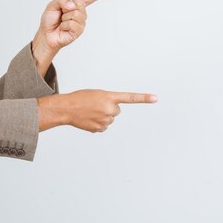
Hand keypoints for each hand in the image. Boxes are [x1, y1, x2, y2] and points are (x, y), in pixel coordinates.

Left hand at [36, 0, 118, 52]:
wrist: (45, 34)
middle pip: (79, 4)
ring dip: (65, 18)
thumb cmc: (49, 20)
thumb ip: (62, 0)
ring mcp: (81, 23)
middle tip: (61, 15)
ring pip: (76, 14)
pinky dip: (65, 25)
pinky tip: (63, 29)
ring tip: (62, 22)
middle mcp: (81, 14)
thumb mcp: (52, 5)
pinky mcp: (78, 32)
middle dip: (66, 8)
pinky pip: (73, 24)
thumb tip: (72, 5)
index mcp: (77, 5)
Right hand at [37, 89, 157, 132]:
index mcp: (108, 96)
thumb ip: (108, 100)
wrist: (66, 108)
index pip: (130, 97)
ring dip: (102, 116)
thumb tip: (113, 114)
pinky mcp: (100, 128)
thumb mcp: (96, 94)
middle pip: (116, 111)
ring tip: (90, 112)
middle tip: (95, 106)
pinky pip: (104, 126)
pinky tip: (89, 119)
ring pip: (110, 119)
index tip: (156, 98)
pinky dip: (97, 124)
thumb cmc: (79, 99)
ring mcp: (105, 120)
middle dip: (108, 109)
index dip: (143, 98)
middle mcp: (109, 109)